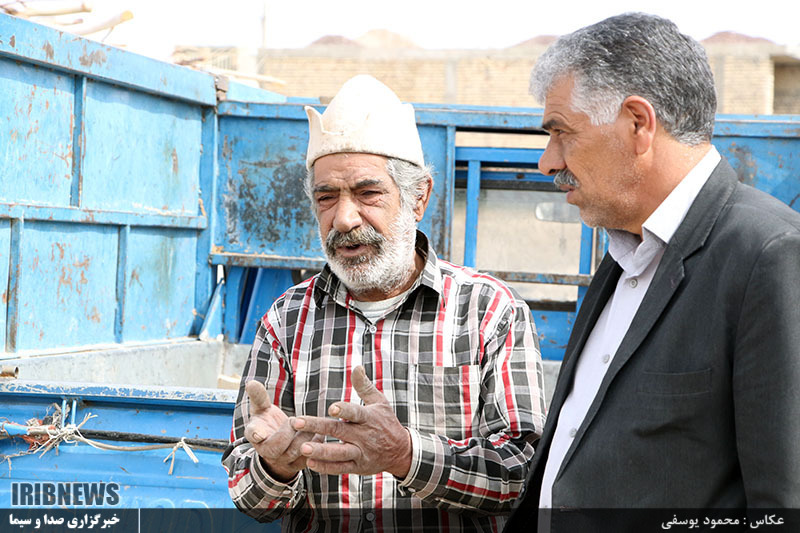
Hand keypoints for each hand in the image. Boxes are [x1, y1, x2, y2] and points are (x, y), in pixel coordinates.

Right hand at [244, 380, 320, 481]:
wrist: (279, 444)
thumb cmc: (268, 423)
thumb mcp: (262, 409)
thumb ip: (258, 396)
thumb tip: (251, 382)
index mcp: (256, 434)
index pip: (252, 434)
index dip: (255, 434)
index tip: (259, 432)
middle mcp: (267, 451)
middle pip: (275, 447)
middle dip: (287, 433)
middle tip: (295, 420)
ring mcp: (282, 460)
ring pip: (294, 452)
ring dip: (304, 437)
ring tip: (312, 426)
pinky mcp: (297, 464)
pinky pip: (308, 458)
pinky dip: (316, 445)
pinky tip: (320, 434)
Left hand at [292, 366, 411, 477]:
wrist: (401, 452)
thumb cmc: (387, 423)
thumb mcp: (380, 402)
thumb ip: (364, 386)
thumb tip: (357, 367)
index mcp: (368, 418)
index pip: (355, 413)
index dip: (344, 410)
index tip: (331, 408)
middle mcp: (363, 436)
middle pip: (338, 430)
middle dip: (316, 426)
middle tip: (297, 423)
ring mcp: (360, 452)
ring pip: (339, 453)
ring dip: (320, 450)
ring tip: (303, 448)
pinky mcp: (357, 467)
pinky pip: (340, 468)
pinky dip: (326, 467)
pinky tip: (310, 463)